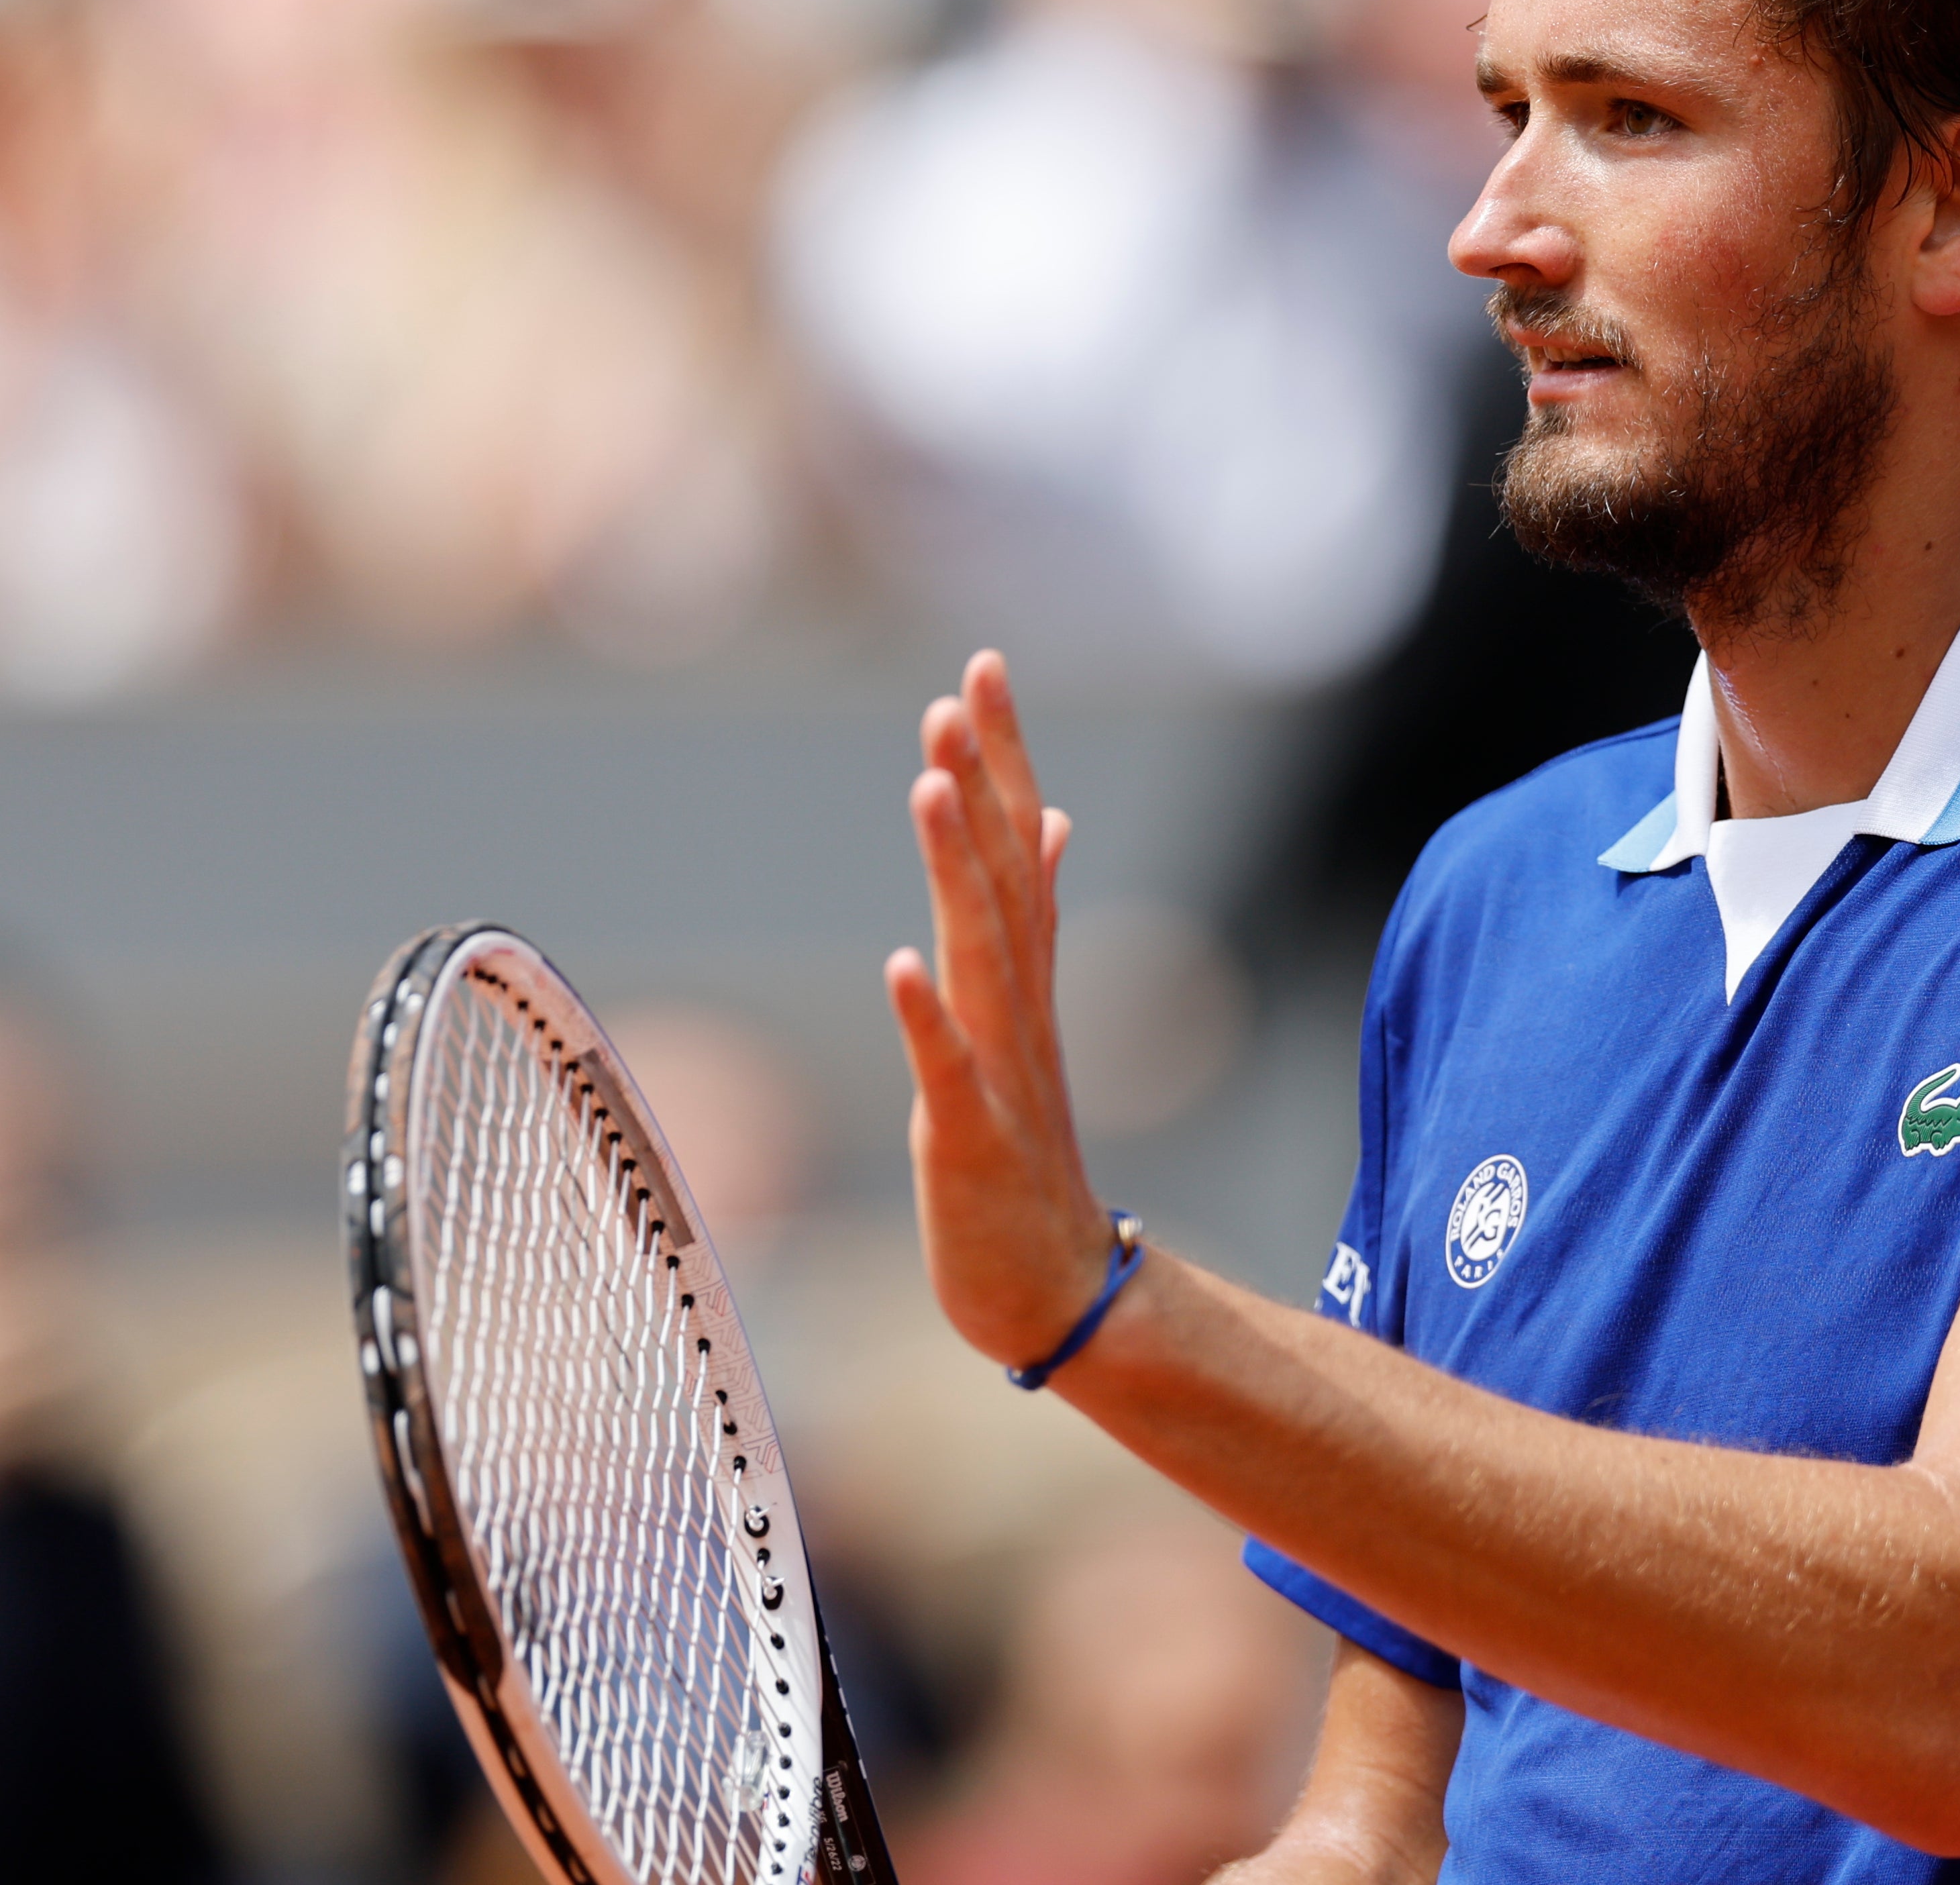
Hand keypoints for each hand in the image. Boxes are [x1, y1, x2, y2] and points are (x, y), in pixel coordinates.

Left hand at [885, 651, 1113, 1368]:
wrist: (1059, 1290)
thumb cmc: (1025, 1159)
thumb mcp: (1023, 1023)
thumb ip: (1036, 919)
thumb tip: (1051, 820)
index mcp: (1023, 982)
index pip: (1018, 848)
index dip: (1002, 758)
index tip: (981, 669)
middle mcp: (1017, 1011)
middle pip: (1006, 877)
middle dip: (985, 781)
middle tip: (963, 687)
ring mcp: (1000, 1072)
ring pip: (981, 953)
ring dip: (959, 869)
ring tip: (930, 784)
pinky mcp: (971, 1141)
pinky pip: (949, 1072)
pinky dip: (927, 1018)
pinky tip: (900, 965)